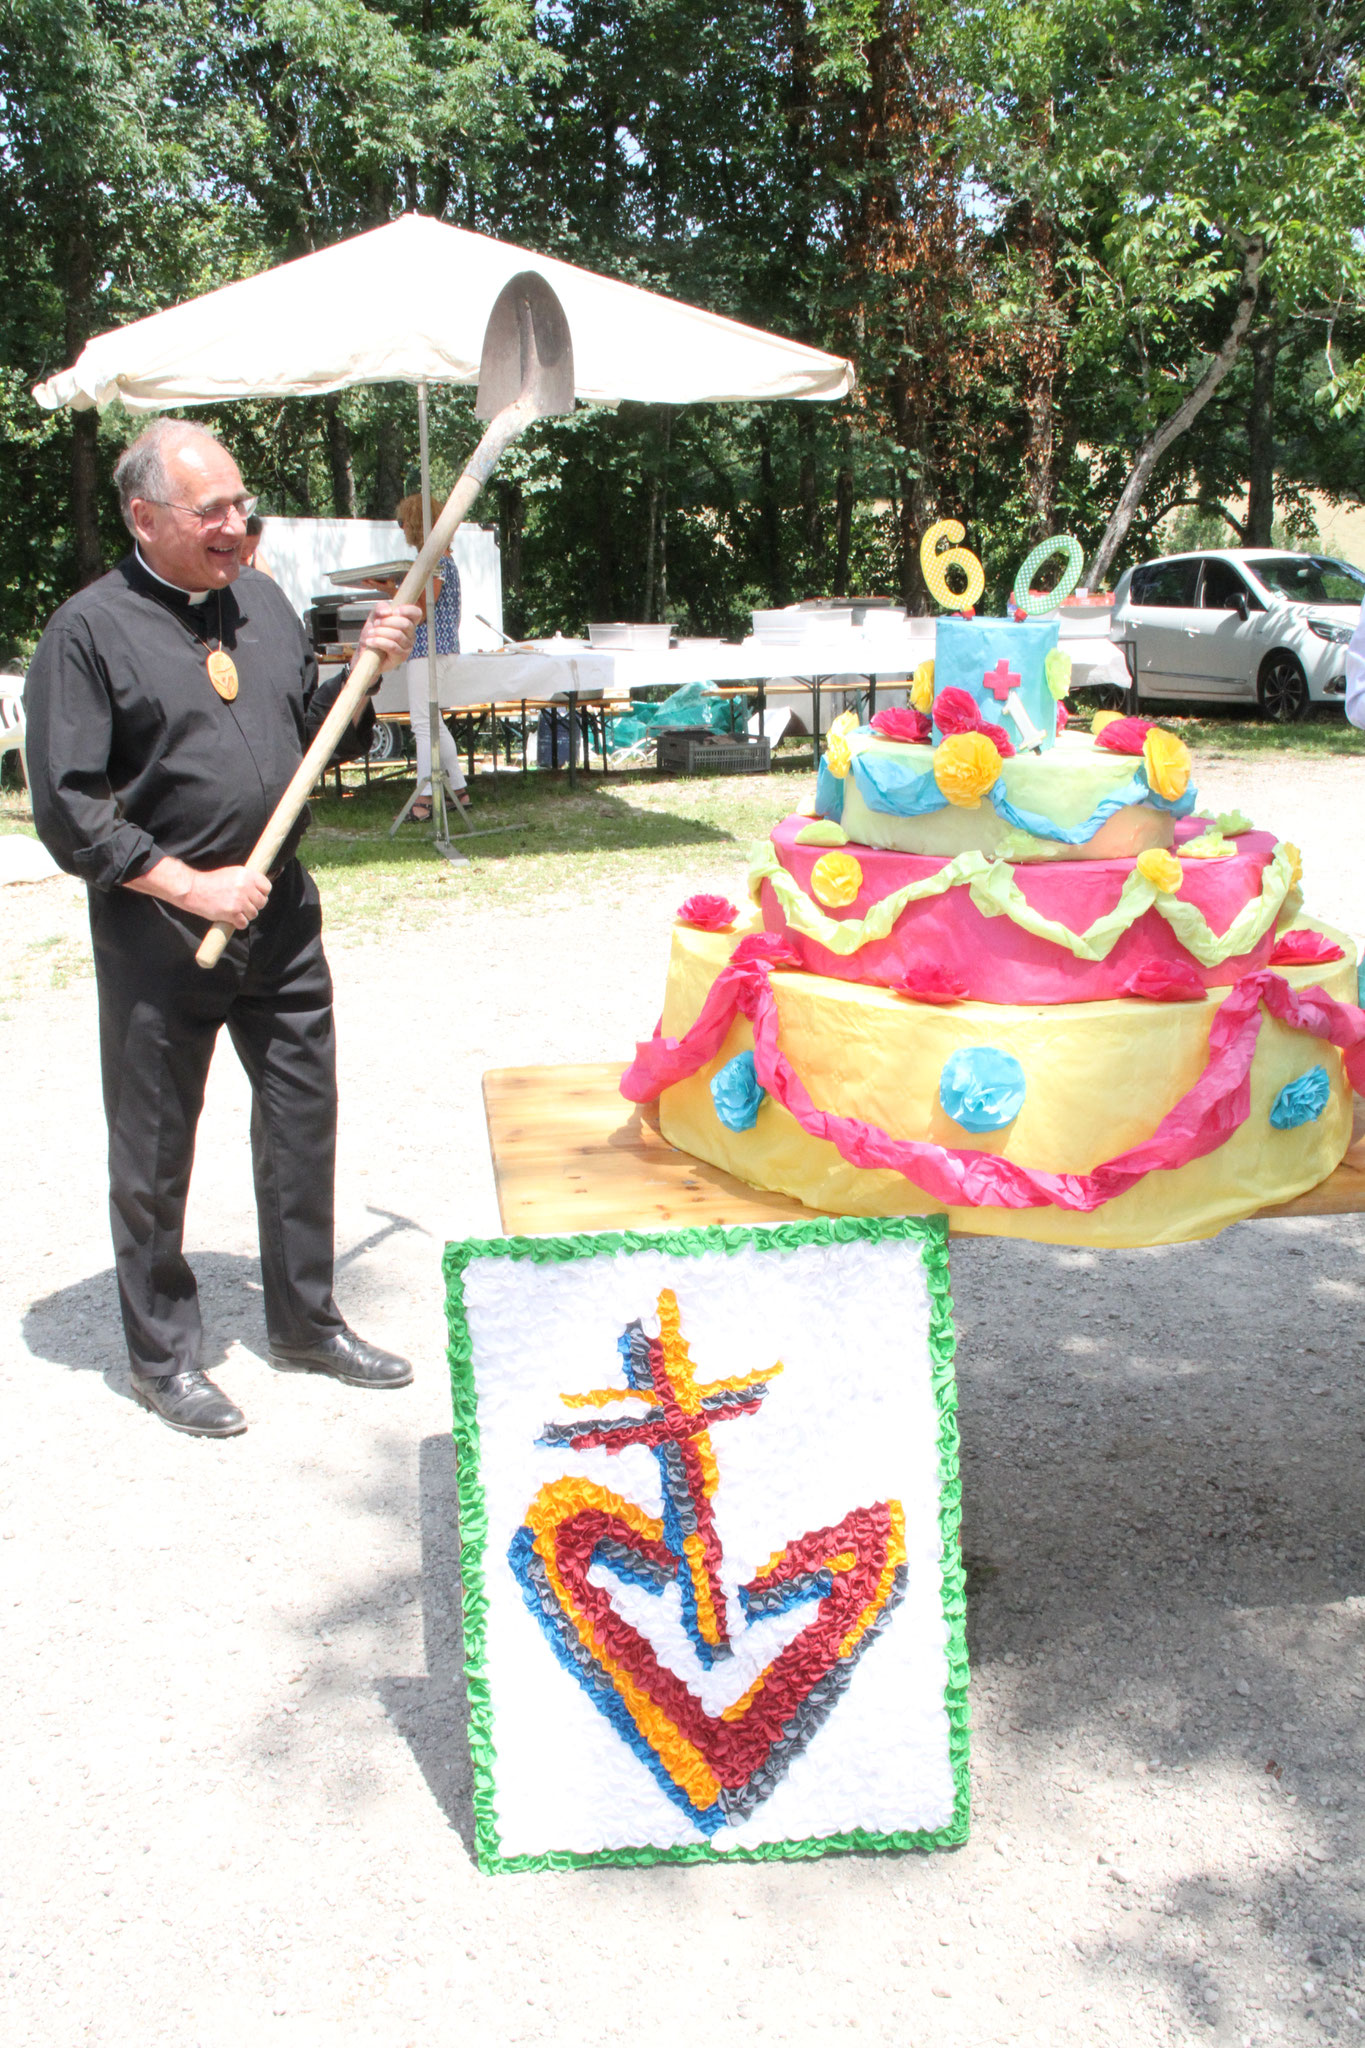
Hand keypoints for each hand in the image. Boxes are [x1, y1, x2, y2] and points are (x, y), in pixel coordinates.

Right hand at [126, 856, 270, 927]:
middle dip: (254, 906)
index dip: (262, 893)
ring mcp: (239, 900)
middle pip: (262, 902)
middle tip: (243, 906)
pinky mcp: (232, 912)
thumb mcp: (232, 873)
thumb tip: (262, 889)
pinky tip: (231, 919)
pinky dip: (238, 923)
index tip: (255, 897)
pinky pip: (244, 923)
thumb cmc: (212, 882)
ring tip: (235, 911)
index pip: (267, 887)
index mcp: (246, 875)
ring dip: (246, 915)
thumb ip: (247, 880)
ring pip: (254, 914)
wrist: (194, 889)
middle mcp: (245, 887)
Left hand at [358, 600, 420, 672]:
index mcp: (407, 623)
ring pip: (397, 635)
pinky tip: (370, 641)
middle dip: (387, 621)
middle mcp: (410, 635)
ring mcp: (407, 647)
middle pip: (405, 624)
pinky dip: (379, 642)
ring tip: (370, 633)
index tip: (393, 611)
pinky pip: (392, 646)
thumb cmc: (372, 634)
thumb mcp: (374, 616)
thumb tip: (387, 611)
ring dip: (380, 632)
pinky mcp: (401, 657)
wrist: (364, 651)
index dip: (407, 610)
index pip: (416, 613)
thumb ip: (380, 608)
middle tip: (376, 623)